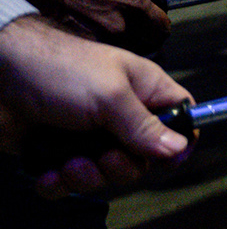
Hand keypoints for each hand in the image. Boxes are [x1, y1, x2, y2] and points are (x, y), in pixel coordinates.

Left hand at [0, 14, 192, 197]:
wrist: (2, 75)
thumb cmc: (62, 70)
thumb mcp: (110, 96)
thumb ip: (144, 126)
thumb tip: (181, 149)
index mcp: (144, 92)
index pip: (180, 117)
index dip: (180, 141)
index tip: (166, 160)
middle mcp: (121, 117)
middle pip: (142, 158)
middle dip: (121, 167)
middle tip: (103, 156)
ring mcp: (90, 136)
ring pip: (105, 175)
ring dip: (87, 178)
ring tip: (68, 163)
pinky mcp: (59, 153)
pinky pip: (69, 183)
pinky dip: (58, 184)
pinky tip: (48, 172)